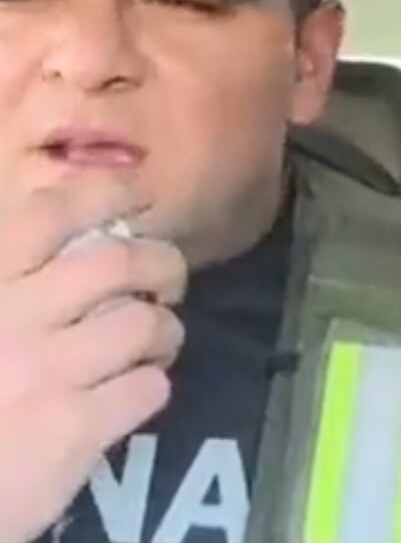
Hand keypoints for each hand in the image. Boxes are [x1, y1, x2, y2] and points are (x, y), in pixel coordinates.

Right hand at [0, 177, 185, 542]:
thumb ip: (8, 279)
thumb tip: (56, 241)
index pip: (50, 214)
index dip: (106, 192)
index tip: (139, 189)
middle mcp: (12, 317)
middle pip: (120, 263)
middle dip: (161, 264)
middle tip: (167, 280)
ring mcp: (47, 372)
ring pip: (144, 323)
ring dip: (163, 330)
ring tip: (155, 342)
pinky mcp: (74, 428)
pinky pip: (147, 387)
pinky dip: (151, 384)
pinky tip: (134, 392)